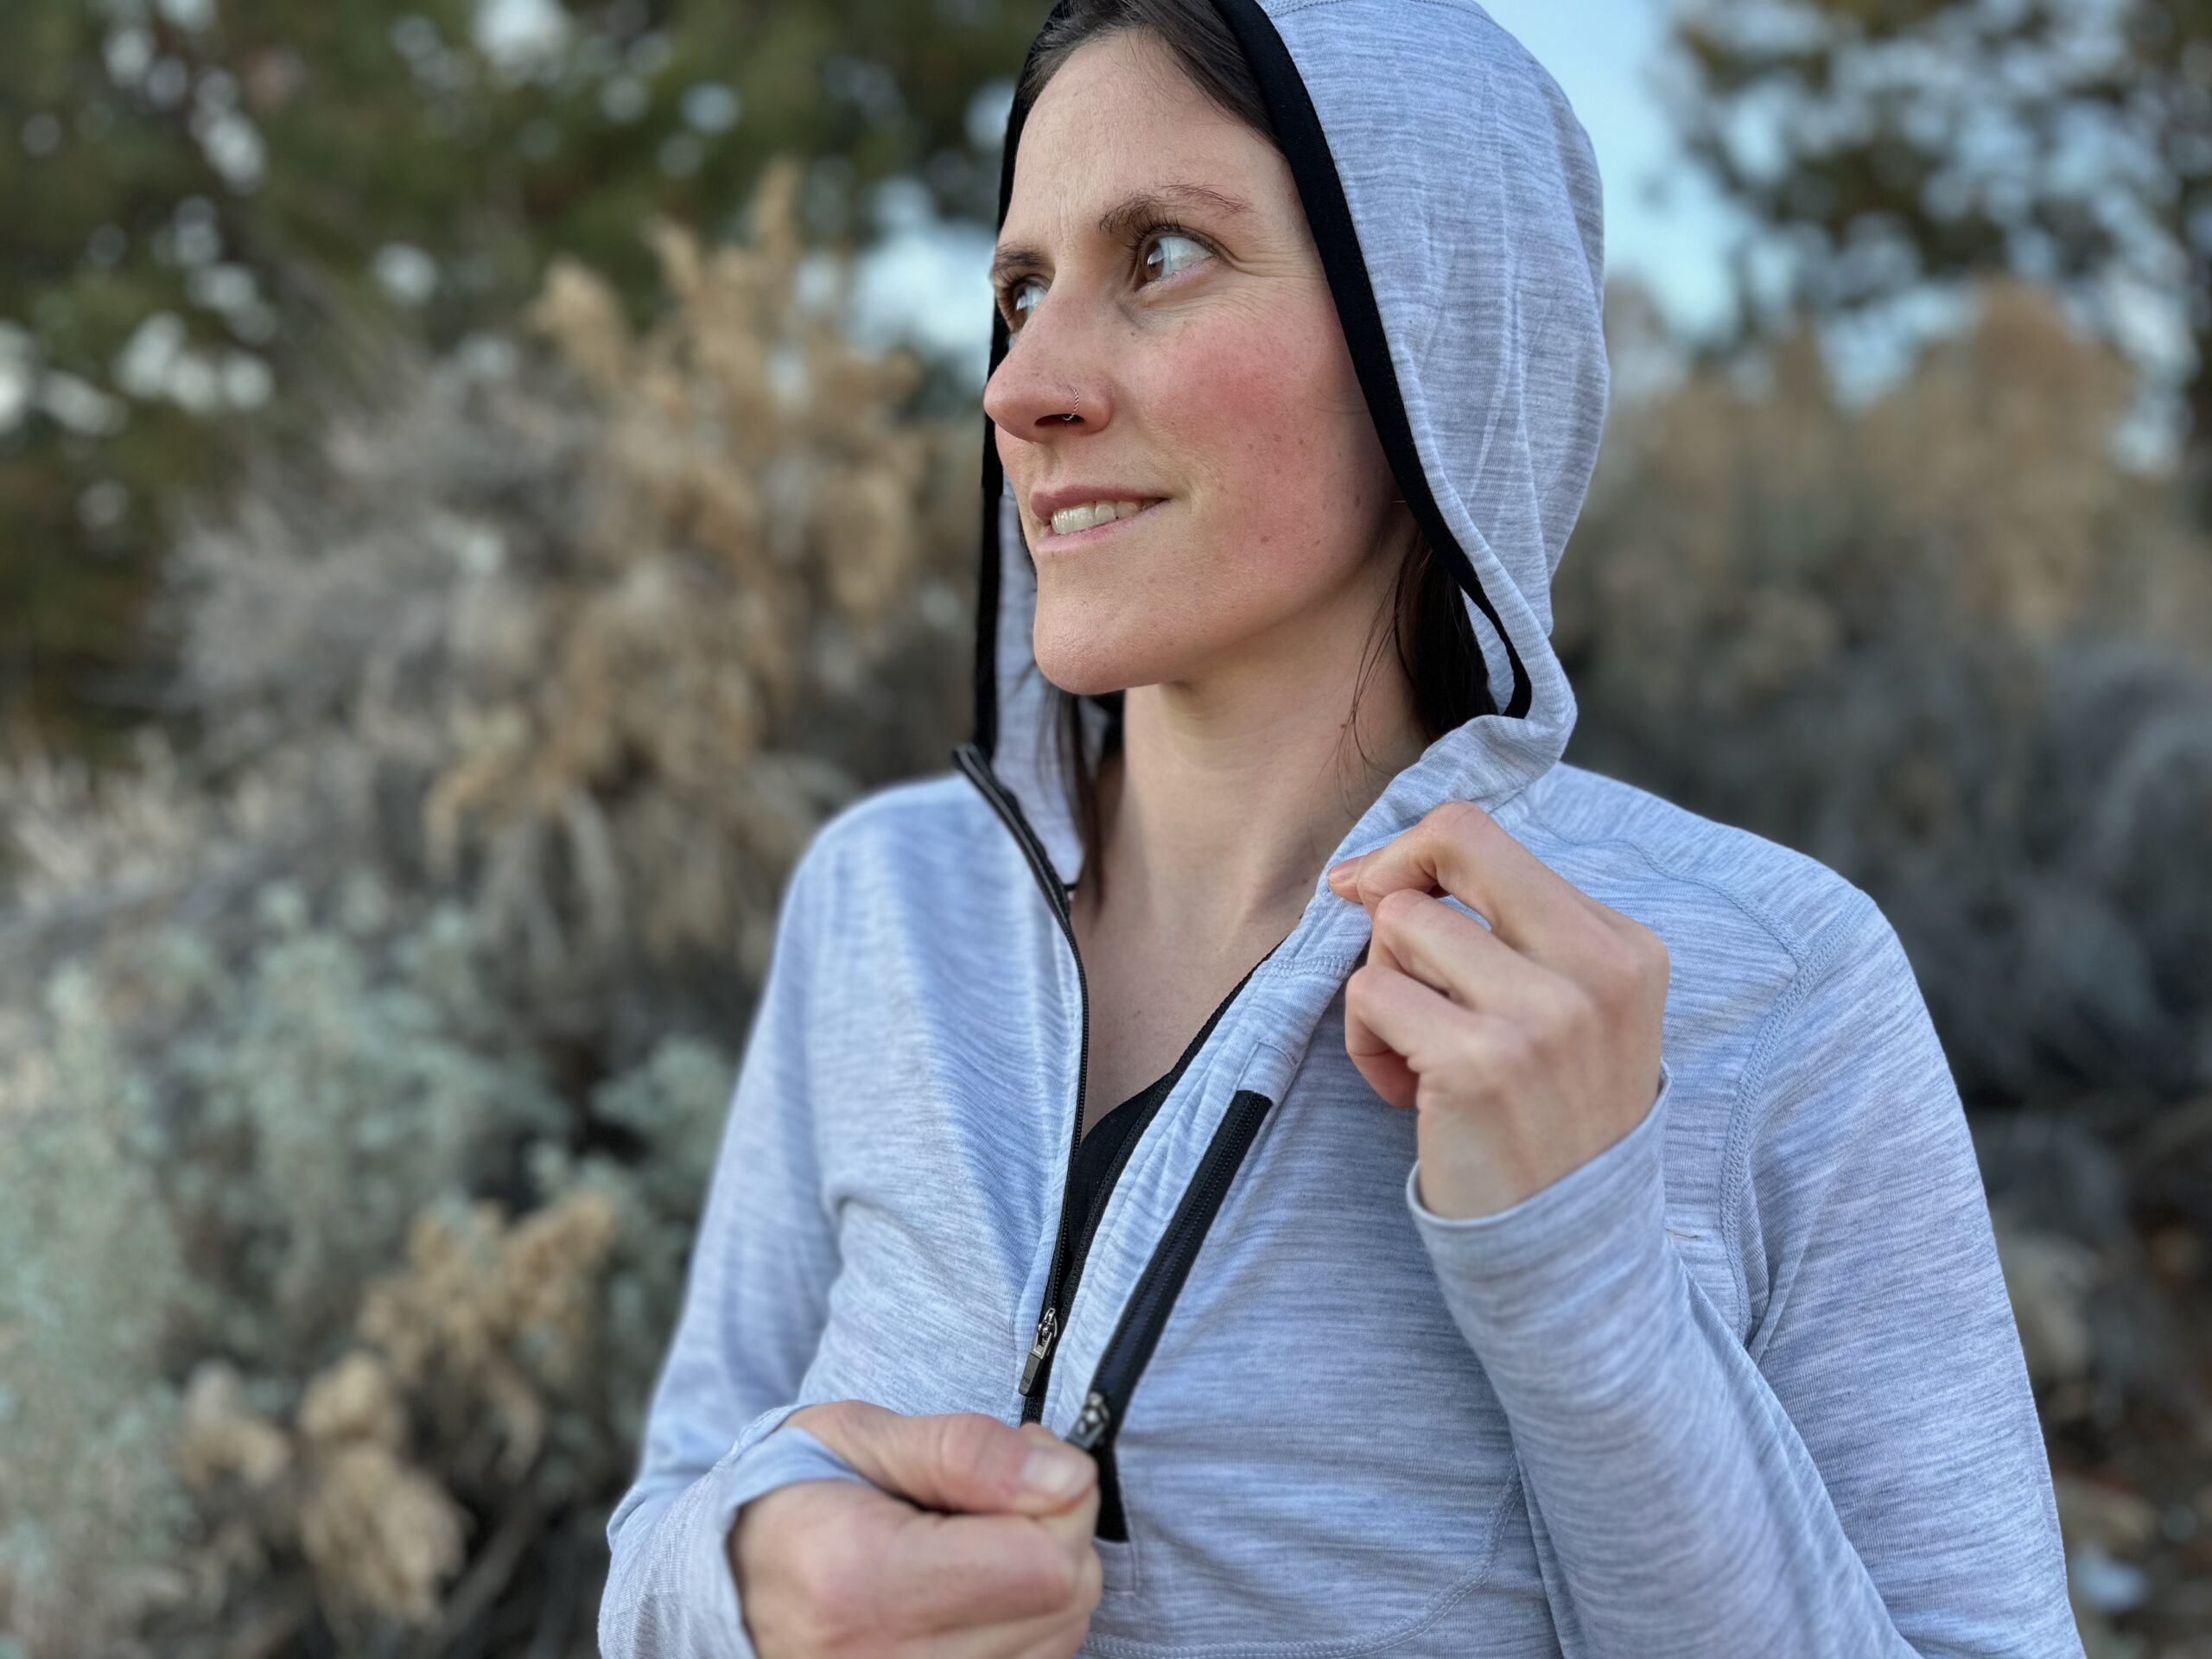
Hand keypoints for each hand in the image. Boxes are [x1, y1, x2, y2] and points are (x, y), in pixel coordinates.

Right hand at [730, 1400, 1102, 1655]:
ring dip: (1038, 1581)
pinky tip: (968, 1590)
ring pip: (1058, 1639)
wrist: (727, 1580)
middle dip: (1052, 1532)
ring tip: (969, 1546)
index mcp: (861, 1582)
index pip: (1044, 1562)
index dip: (1057, 1494)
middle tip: (988, 1498)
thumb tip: (1067, 1477)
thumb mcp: (859, 1437)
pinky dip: (1021, 1623)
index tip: (1017, 1461)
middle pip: (1062, 1603)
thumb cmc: (790, 1495)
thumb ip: (965, 1451)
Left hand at [1325, 799, 1669, 1221]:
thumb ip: (1505, 935)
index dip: (1415, 858)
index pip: (1488, 836)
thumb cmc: (1547, 1122)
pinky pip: (1370, 993)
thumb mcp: (1571, 1014)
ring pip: (1398, 922)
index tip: (1377, 896)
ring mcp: (1543, 1014)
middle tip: (1383, 953)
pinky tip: (1411, 1095)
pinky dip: (1367, 1043)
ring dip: (1381, 988)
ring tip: (1418, 1055)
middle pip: (1452, 840)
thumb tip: (1374, 874)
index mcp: (1624, 946)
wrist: (1571, 1258)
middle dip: (1388, 881)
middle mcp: (1596, 968)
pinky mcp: (1480, 1063)